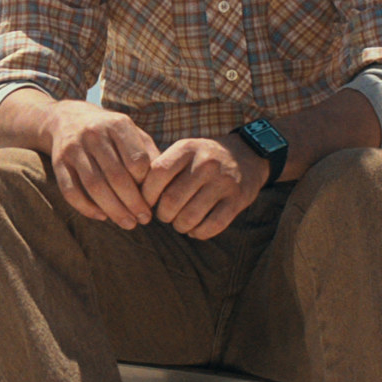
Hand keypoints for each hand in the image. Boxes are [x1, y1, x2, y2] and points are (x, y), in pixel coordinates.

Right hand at [44, 101, 162, 229]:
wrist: (67, 119)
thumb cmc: (109, 132)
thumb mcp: (132, 132)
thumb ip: (149, 153)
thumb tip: (164, 183)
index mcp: (117, 124)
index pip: (137, 160)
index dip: (145, 182)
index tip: (153, 197)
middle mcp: (94, 134)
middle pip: (116, 176)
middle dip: (133, 203)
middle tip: (144, 219)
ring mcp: (74, 148)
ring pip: (94, 185)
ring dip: (113, 209)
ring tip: (128, 223)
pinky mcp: (58, 162)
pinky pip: (70, 191)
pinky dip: (86, 208)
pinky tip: (102, 217)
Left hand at [142, 137, 263, 239]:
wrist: (246, 155)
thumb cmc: (203, 158)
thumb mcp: (183, 152)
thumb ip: (161, 168)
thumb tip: (135, 195)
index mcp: (187, 149)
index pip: (157, 174)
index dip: (147, 194)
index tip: (146, 203)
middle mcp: (206, 163)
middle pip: (172, 200)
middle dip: (163, 215)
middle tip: (165, 215)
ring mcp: (223, 181)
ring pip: (190, 216)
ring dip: (180, 226)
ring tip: (179, 223)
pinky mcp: (237, 199)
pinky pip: (212, 226)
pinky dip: (199, 233)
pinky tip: (196, 229)